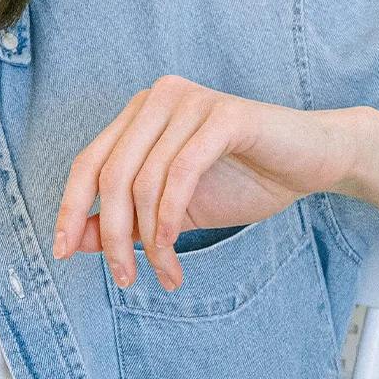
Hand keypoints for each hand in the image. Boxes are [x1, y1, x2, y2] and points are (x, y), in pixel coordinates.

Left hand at [53, 76, 365, 290]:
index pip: (87, 164)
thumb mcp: (170, 210)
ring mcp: (188, 102)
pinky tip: (175, 248)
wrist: (315, 162)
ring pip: (143, 182)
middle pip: (110, 176)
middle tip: (124, 278)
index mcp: (137, 115)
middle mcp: (156, 99)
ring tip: (165, 272)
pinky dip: (170, 218)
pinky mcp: (223, 114)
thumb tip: (75, 240)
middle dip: (112, 236)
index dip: (71, 210)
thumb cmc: (242, 180)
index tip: (63, 253)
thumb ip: (122, 220)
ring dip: (149, 239)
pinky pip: (180, 174)